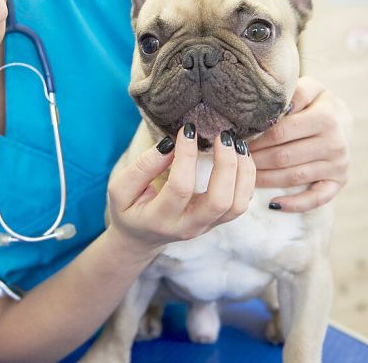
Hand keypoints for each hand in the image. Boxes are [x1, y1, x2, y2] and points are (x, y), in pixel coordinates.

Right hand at [106, 126, 255, 253]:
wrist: (140, 237)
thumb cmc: (129, 209)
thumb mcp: (120, 189)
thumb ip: (142, 167)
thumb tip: (169, 144)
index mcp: (161, 219)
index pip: (181, 187)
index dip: (186, 156)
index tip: (188, 130)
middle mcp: (189, 226)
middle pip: (220, 201)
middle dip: (227, 164)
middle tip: (222, 135)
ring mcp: (207, 226)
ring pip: (238, 204)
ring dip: (244, 171)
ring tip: (236, 143)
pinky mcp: (218, 220)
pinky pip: (242, 203)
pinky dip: (247, 177)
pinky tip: (239, 156)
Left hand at [249, 77, 352, 212]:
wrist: (343, 118)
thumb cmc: (317, 102)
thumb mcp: (308, 87)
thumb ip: (292, 93)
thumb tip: (269, 107)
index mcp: (326, 117)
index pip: (281, 133)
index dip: (256, 140)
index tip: (238, 142)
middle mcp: (335, 143)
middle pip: (284, 157)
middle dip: (256, 160)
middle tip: (236, 161)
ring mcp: (338, 165)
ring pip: (294, 177)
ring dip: (266, 179)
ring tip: (245, 176)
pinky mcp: (339, 181)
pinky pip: (316, 198)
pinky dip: (295, 204)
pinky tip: (273, 203)